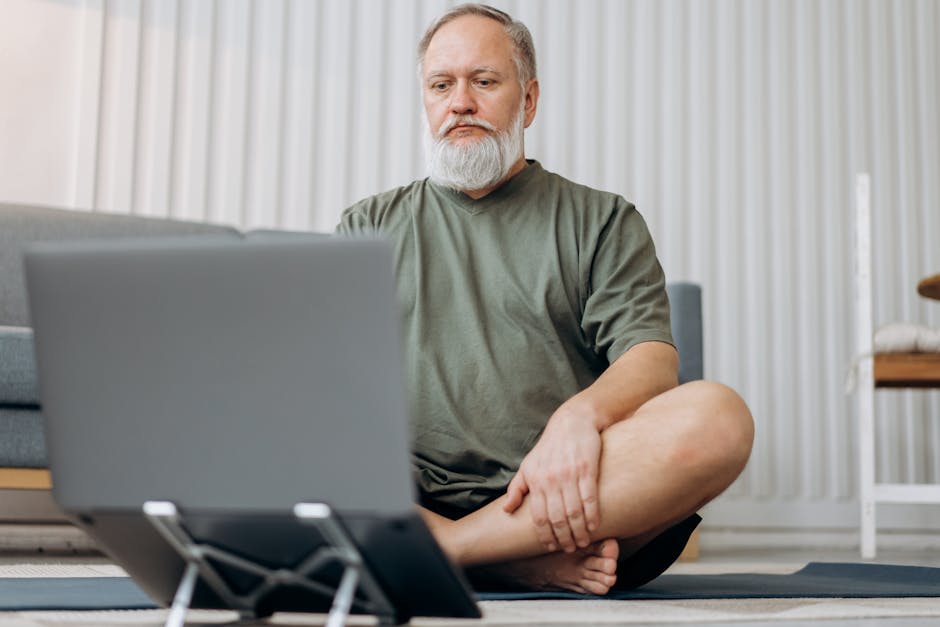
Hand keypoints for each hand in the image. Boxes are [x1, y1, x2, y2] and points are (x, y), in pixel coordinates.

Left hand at [502, 407, 601, 551]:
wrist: (572, 422)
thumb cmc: (549, 447)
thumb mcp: (528, 465)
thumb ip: (517, 489)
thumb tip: (506, 510)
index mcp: (536, 480)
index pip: (538, 516)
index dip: (545, 535)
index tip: (551, 546)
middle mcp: (551, 479)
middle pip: (556, 518)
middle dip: (563, 538)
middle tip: (569, 548)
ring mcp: (569, 475)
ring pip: (574, 511)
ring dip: (579, 531)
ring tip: (583, 542)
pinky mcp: (587, 470)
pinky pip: (590, 498)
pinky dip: (592, 515)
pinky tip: (595, 526)